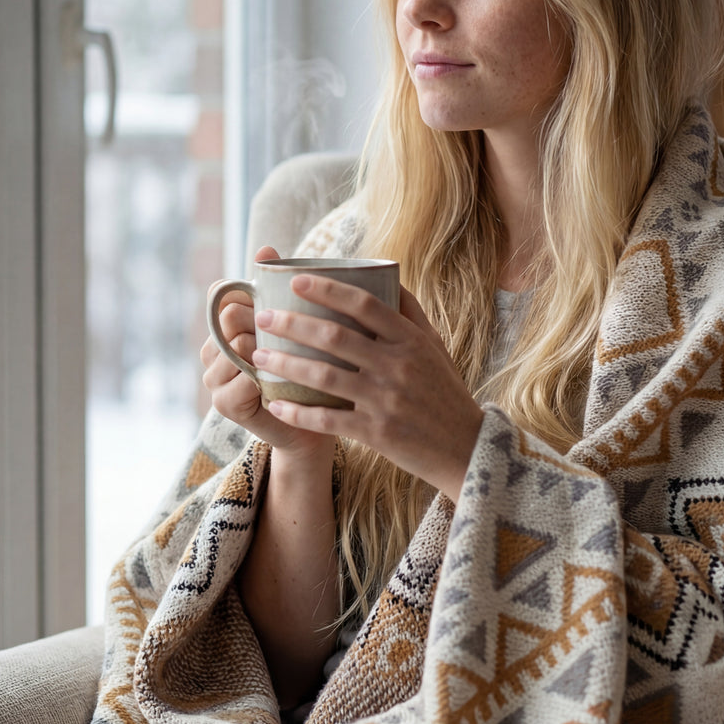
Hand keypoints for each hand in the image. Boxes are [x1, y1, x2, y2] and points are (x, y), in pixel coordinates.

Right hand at [200, 246, 332, 465]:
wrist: (314, 422)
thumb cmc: (307, 367)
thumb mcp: (296, 326)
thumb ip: (279, 289)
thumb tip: (265, 246)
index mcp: (225, 327)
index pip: (222, 294)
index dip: (249, 295)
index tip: (277, 305)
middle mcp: (212, 350)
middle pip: (229, 316)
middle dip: (261, 322)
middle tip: (289, 337)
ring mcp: (214, 378)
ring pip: (235, 347)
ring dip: (265, 352)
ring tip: (288, 361)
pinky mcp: (224, 405)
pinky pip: (240, 381)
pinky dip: (263, 381)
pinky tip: (280, 384)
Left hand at [252, 275, 483, 500]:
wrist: (465, 447)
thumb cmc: (445, 391)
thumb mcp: (435, 346)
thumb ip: (411, 312)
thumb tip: (388, 276)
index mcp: (410, 339)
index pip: (364, 304)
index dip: (327, 289)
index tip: (295, 280)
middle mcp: (398, 365)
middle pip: (334, 336)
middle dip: (291, 324)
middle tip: (262, 317)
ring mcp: (386, 400)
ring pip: (323, 376)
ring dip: (285, 363)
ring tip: (258, 355)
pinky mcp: (377, 433)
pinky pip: (328, 419)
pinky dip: (299, 411)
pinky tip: (276, 404)